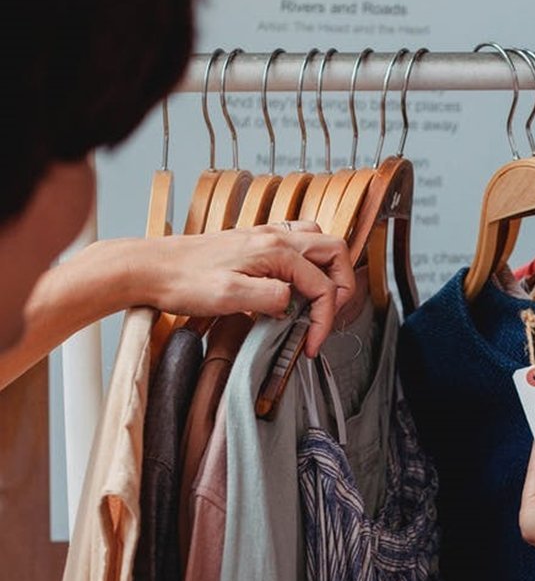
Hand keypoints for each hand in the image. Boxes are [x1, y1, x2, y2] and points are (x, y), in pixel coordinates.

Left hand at [124, 221, 354, 356]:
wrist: (148, 268)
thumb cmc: (182, 281)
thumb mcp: (229, 296)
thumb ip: (272, 297)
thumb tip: (294, 303)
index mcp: (275, 250)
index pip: (323, 285)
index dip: (325, 319)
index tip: (312, 344)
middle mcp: (274, 237)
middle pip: (334, 251)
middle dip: (341, 286)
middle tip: (328, 316)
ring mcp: (264, 236)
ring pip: (318, 243)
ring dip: (327, 271)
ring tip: (317, 301)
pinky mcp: (253, 243)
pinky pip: (297, 245)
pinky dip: (307, 265)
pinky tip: (292, 287)